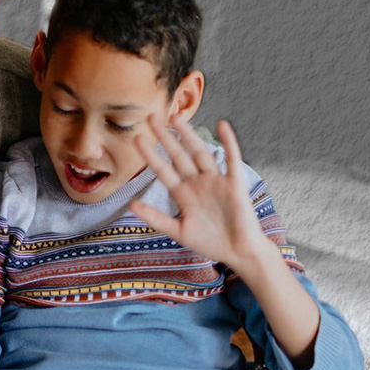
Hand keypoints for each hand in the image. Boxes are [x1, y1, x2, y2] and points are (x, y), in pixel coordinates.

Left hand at [130, 117, 272, 270]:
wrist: (238, 253)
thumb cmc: (209, 242)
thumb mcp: (177, 231)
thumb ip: (155, 217)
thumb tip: (131, 205)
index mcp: (183, 194)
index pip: (163, 170)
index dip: (150, 155)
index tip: (136, 138)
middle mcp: (198, 183)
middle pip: (179, 155)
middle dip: (165, 137)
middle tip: (151, 117)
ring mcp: (216, 181)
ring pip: (200, 153)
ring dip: (189, 135)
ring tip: (176, 118)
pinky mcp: (235, 184)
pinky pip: (232, 159)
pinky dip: (228, 142)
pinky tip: (222, 125)